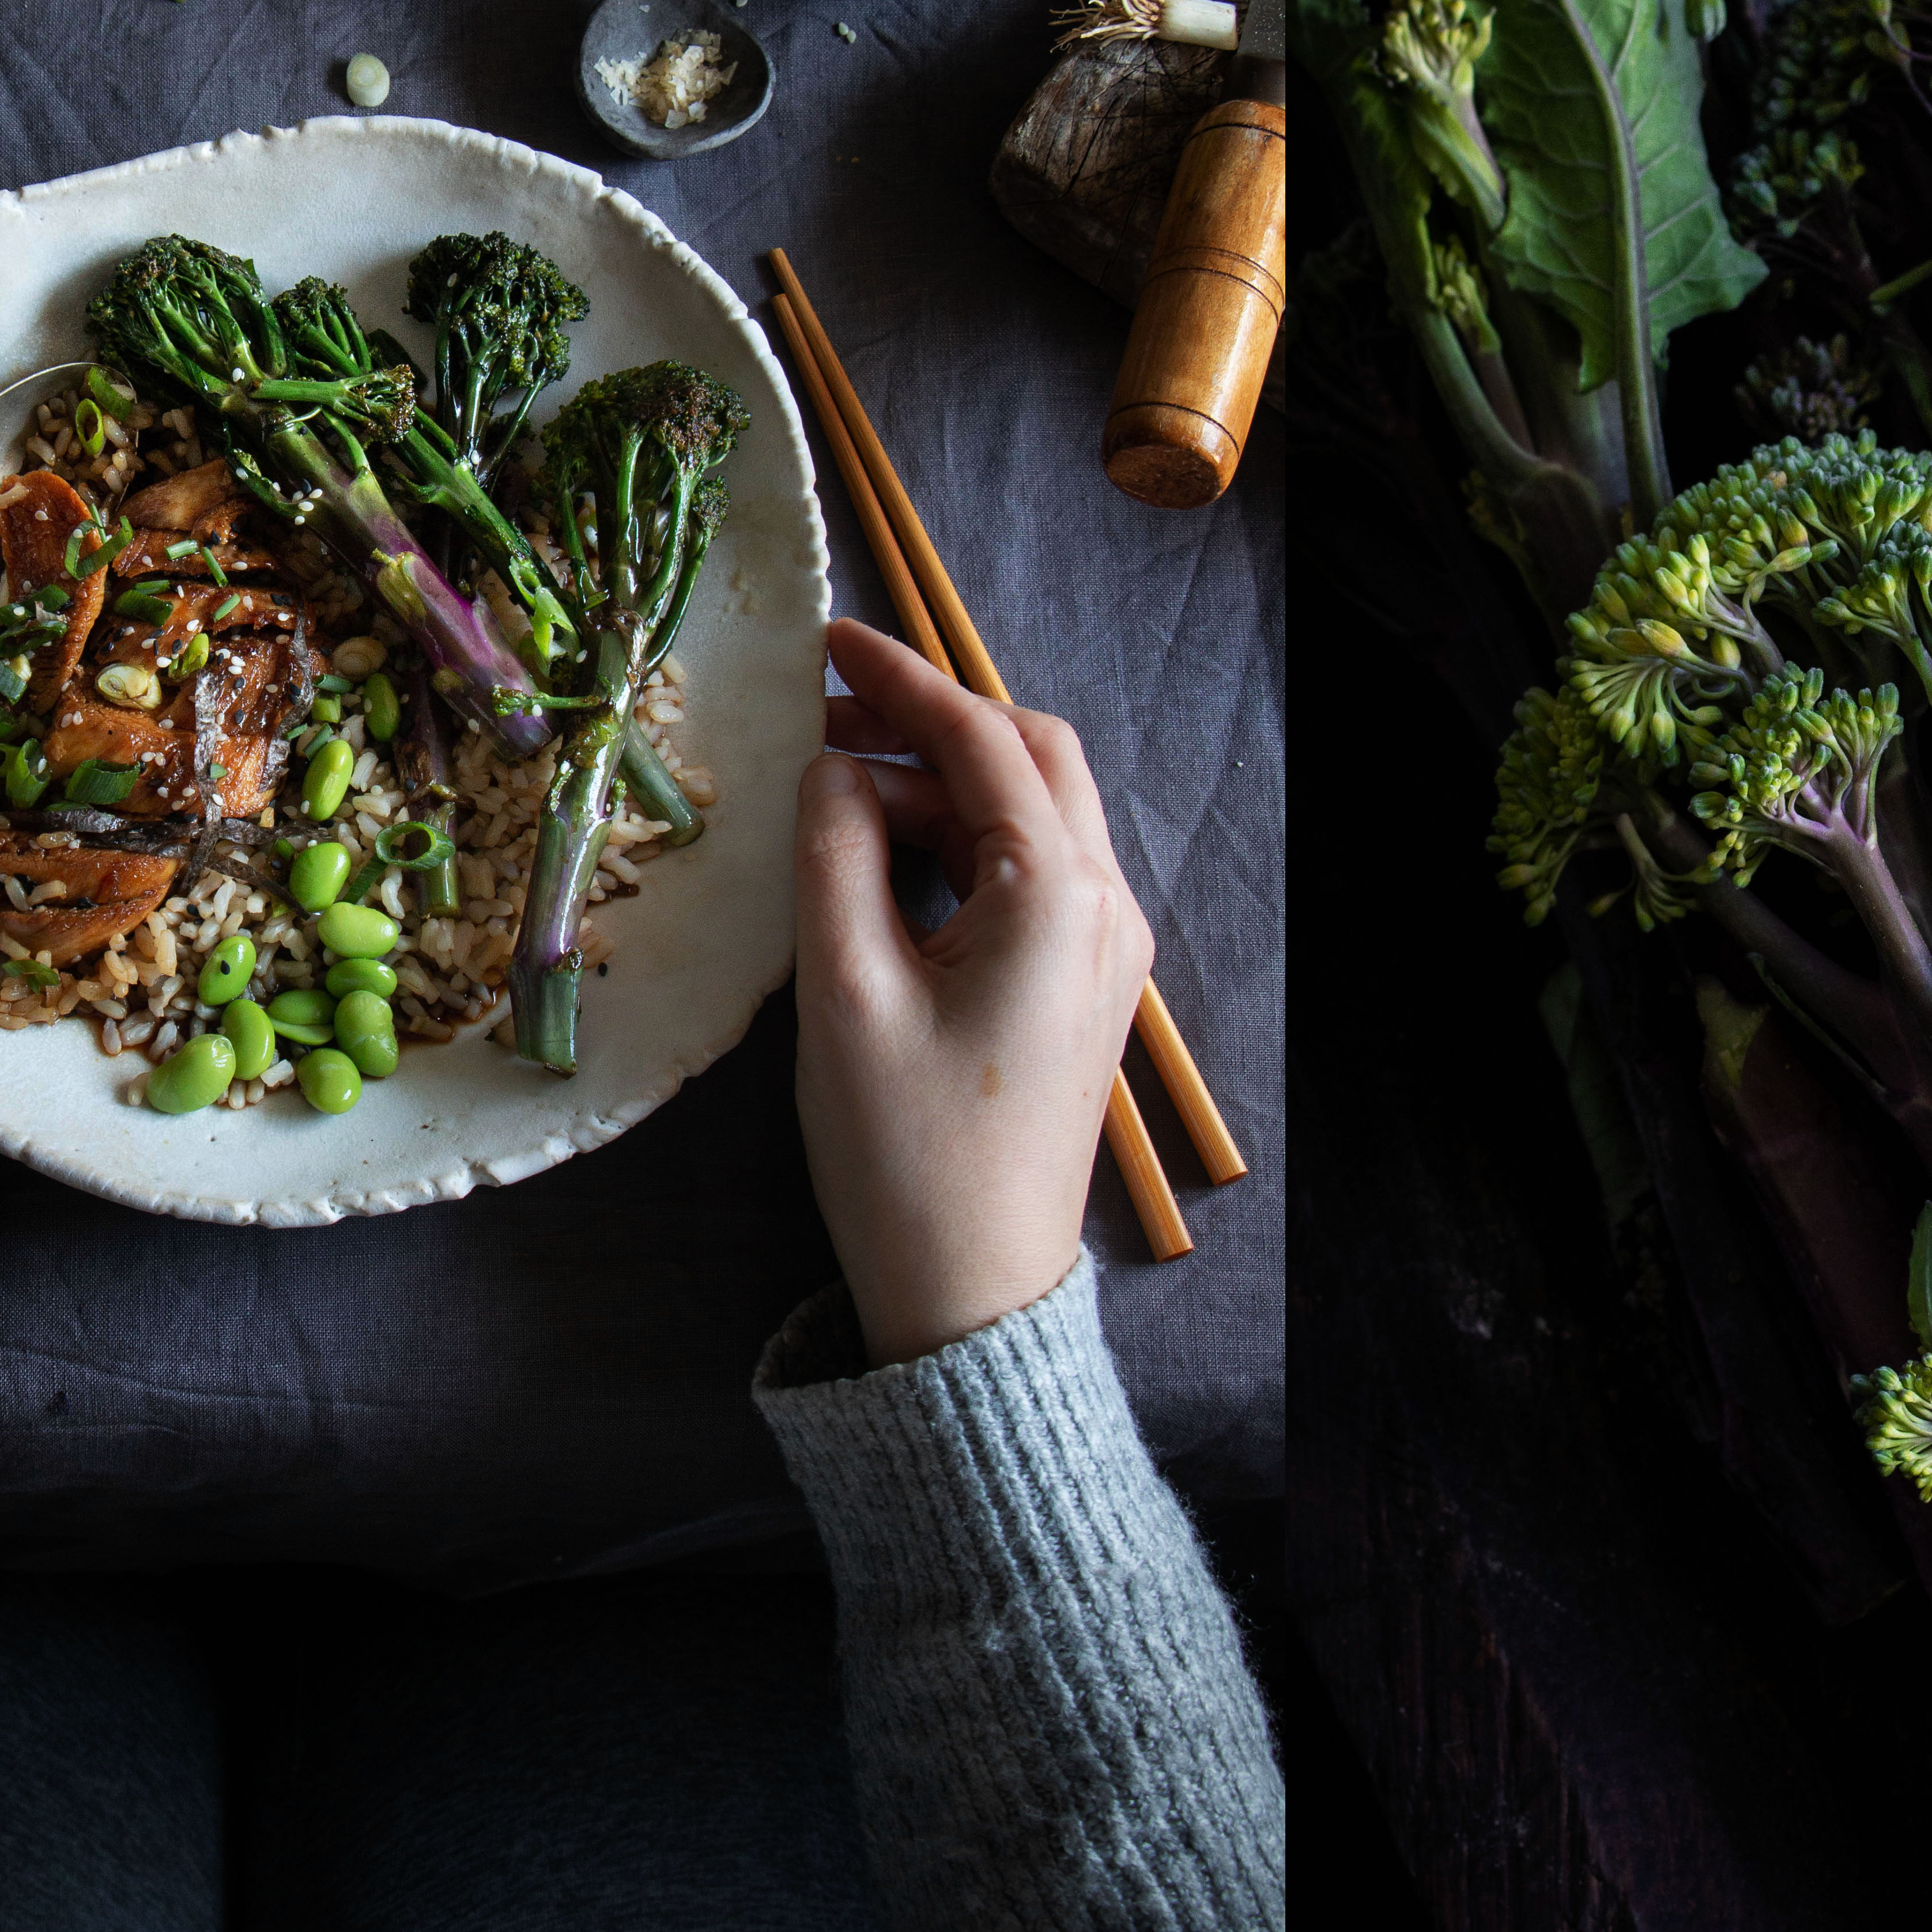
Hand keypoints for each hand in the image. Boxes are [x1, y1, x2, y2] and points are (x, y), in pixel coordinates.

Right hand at [793, 615, 1154, 1366]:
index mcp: (1060, 896)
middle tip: (826, 708)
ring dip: (941, 783)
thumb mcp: (846, 990)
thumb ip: (836, 853)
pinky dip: (961, 840)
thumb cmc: (905, 1153)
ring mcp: (1104, 949)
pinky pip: (1030, 872)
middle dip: (930, 720)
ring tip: (833, 786)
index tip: (826, 639)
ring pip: (1031, 813)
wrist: (972, 1292)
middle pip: (1029, 758)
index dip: (902, 679)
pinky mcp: (1080, 984)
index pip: (984, 740)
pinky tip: (883, 850)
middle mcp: (1105, 907)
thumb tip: (834, 766)